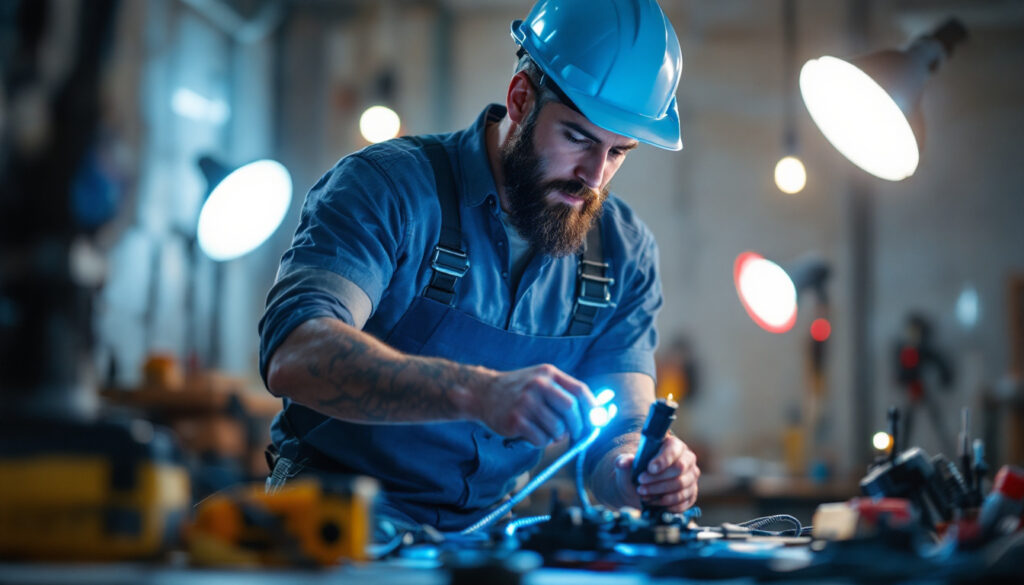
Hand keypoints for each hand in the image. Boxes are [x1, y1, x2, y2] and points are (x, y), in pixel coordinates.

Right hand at [475, 364, 595, 447]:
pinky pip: (541, 439)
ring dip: (557, 435)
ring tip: (546, 430)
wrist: (483, 393)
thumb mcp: (541, 381)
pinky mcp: (515, 421)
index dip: (593, 408)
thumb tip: (596, 414)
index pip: (580, 390)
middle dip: (578, 426)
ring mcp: (526, 402)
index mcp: (548, 373)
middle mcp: (538, 385)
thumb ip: (565, 392)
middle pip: (571, 409)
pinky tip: (531, 433)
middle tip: (576, 434)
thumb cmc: (519, 391)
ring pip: (557, 428)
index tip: (598, 421)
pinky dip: (541, 441)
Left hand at [612, 436, 698, 511]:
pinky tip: (654, 502)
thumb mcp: (628, 465)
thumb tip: (622, 462)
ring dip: (660, 493)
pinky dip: (667, 504)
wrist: (641, 487)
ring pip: (681, 486)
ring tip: (643, 494)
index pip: (673, 449)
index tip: (649, 468)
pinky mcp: (691, 493)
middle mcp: (687, 459)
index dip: (663, 460)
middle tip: (641, 484)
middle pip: (679, 469)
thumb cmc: (638, 471)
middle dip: (658, 479)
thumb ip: (624, 461)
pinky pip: (684, 501)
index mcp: (673, 445)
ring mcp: (691, 477)